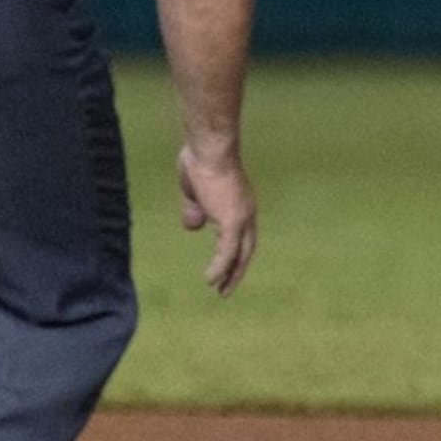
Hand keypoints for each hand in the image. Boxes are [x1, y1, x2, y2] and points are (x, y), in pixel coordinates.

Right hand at [177, 145, 256, 295]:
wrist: (207, 149)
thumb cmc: (200, 161)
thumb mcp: (194, 192)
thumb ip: (195, 210)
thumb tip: (194, 227)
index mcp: (240, 204)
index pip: (242, 235)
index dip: (234, 253)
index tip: (225, 268)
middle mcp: (246, 212)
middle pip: (246, 249)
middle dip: (236, 270)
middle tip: (226, 288)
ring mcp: (242, 218)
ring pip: (238, 254)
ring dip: (230, 275)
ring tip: (221, 292)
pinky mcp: (233, 222)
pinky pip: (227, 253)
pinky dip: (220, 269)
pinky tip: (211, 281)